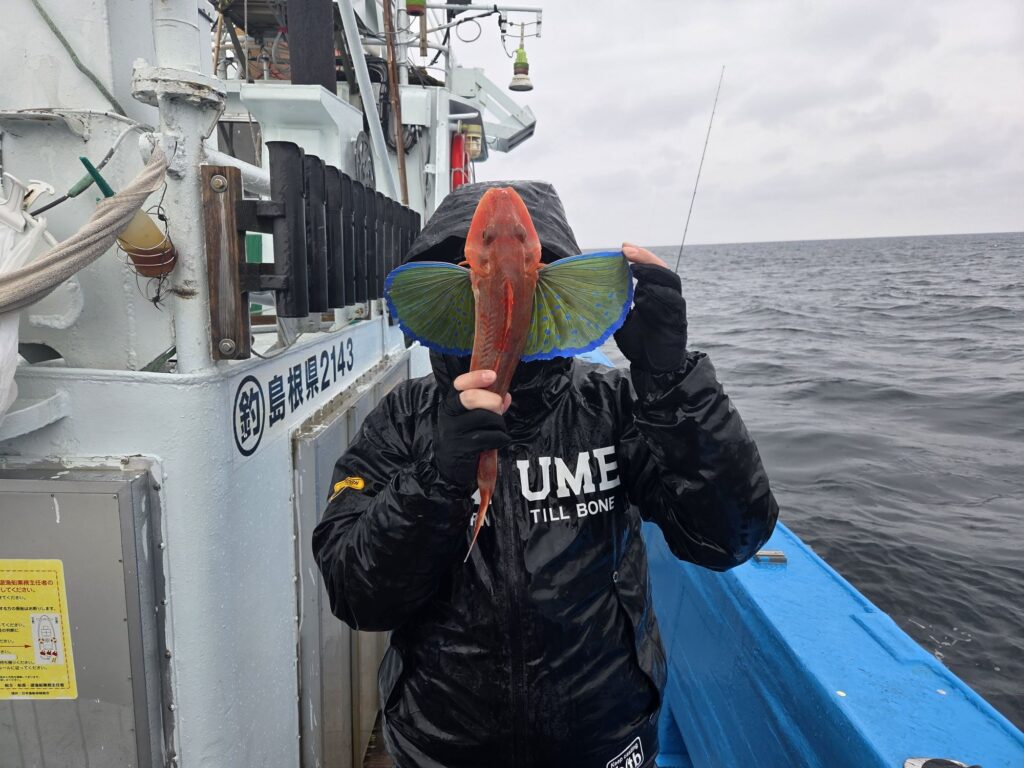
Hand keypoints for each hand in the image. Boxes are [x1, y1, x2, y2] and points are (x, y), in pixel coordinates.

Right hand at [433, 369, 511, 487]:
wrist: (449, 468)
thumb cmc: (463, 439)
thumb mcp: (471, 419)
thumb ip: (488, 405)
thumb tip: (506, 396)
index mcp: (451, 404)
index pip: (459, 384)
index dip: (475, 378)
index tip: (492, 375)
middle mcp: (449, 415)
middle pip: (472, 398)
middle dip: (493, 401)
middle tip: (498, 410)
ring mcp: (454, 432)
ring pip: (485, 418)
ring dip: (499, 424)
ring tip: (498, 430)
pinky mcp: (463, 448)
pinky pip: (491, 437)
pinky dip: (501, 438)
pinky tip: (497, 442)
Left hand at [614, 243, 687, 372]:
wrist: (654, 369)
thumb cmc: (639, 343)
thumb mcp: (621, 321)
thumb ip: (615, 306)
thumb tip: (593, 293)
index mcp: (653, 293)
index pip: (649, 268)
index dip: (639, 256)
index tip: (623, 247)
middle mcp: (666, 296)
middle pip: (661, 269)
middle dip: (645, 257)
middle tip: (627, 251)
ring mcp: (675, 307)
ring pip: (671, 282)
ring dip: (653, 272)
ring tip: (635, 268)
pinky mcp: (679, 321)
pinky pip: (674, 303)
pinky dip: (661, 295)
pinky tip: (644, 292)